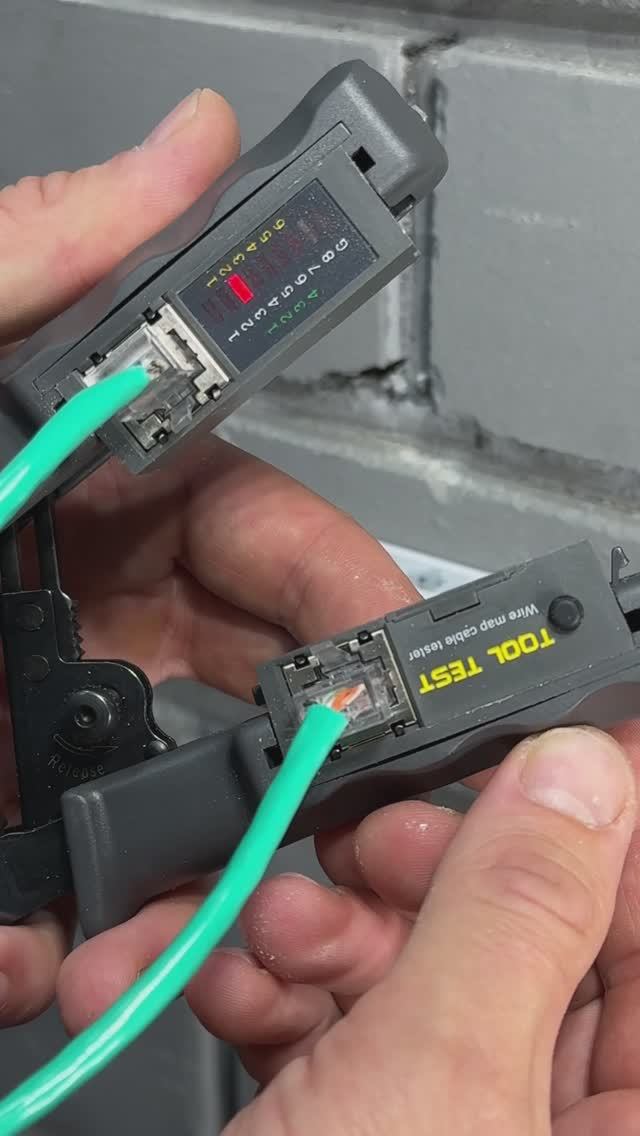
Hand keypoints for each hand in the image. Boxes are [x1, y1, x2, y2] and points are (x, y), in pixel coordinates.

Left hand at [0, 90, 419, 1026]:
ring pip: (164, 802)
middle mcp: (74, 606)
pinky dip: (48, 931)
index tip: (383, 659)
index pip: (257, 533)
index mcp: (87, 495)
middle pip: (238, 681)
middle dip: (297, 750)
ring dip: (192, 865)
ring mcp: (30, 718)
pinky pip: (45, 882)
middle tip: (333, 808)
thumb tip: (182, 144)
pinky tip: (37, 952)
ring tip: (200, 909)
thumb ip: (41, 258)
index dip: (334, 592)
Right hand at [202, 726, 639, 1134]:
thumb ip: (513, 911)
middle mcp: (544, 1122)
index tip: (541, 735)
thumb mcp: (438, 1072)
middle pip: (520, 936)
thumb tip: (575, 773)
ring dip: (328, 926)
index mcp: (621, 1125)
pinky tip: (235, 984)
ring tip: (275, 921)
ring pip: (418, 973)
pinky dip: (280, 992)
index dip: (598, 817)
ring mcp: (445, 1124)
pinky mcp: (355, 1127)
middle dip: (426, 871)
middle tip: (373, 836)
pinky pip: (343, 1030)